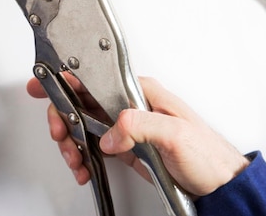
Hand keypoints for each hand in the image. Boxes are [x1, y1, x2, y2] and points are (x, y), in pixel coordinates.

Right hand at [27, 75, 249, 196]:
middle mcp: (131, 106)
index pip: (95, 79)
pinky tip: (84, 166)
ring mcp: (127, 127)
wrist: (220, 186)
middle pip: (82, 103)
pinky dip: (83, 155)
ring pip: (83, 125)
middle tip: (61, 136)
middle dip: (64, 119)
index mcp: (141, 93)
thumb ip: (139, 125)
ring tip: (75, 159)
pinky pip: (94, 145)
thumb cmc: (208, 155)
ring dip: (71, 141)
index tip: (44, 87)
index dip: (66, 83)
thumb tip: (109, 132)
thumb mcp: (175, 134)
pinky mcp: (127, 147)